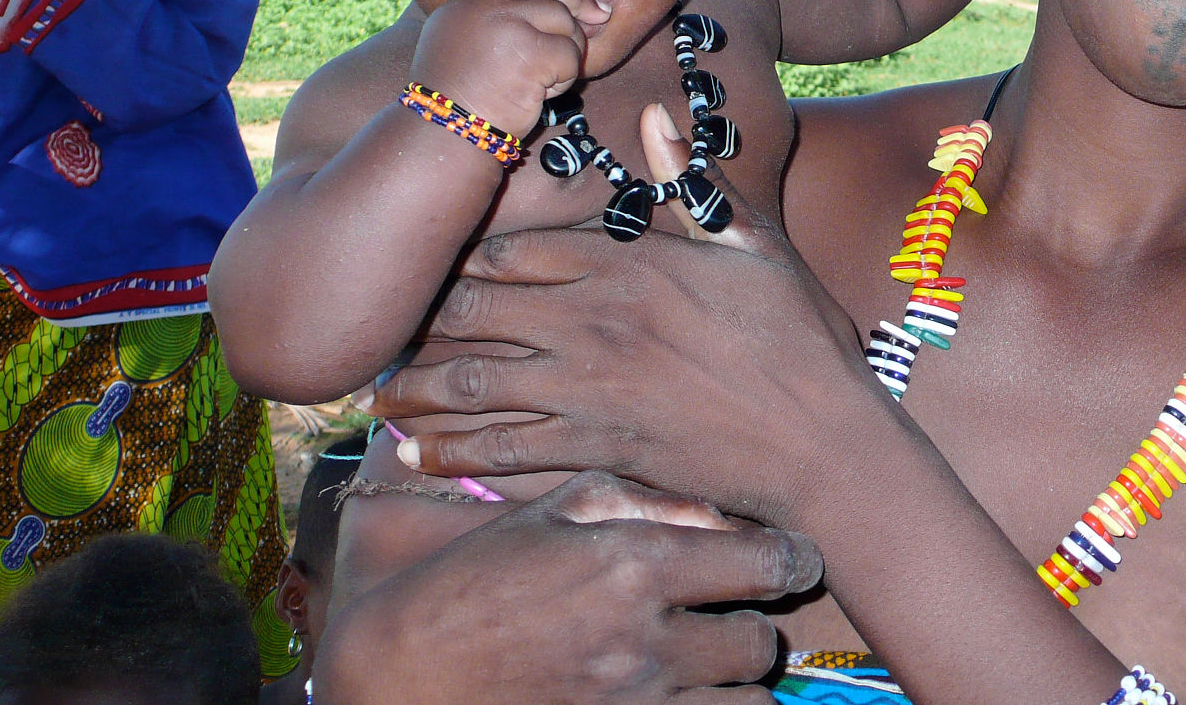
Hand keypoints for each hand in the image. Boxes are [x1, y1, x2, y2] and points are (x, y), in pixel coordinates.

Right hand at [315, 470, 820, 704]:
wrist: (397, 677)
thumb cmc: (467, 587)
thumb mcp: (544, 518)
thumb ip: (635, 501)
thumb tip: (713, 509)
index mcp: (632, 566)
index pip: (764, 563)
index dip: (788, 559)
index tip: (788, 560)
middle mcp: (645, 641)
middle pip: (762, 641)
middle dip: (752, 627)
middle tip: (727, 619)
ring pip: (747, 703)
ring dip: (734, 684)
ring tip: (706, 669)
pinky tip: (682, 698)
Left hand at [372, 149, 883, 528]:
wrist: (822, 442)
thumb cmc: (798, 338)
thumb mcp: (753, 245)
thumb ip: (689, 184)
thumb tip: (654, 112)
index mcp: (627, 266)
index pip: (513, 250)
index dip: (460, 254)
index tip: (427, 256)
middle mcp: (593, 325)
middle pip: (475, 313)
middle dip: (422, 321)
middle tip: (382, 327)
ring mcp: (589, 392)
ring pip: (475, 384)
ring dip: (418, 390)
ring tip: (376, 396)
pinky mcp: (597, 451)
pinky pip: (505, 450)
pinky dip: (452, 451)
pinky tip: (413, 453)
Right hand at [408, 0, 610, 139]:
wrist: (445, 132)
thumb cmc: (455, 98)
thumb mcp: (459, 45)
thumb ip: (492, 21)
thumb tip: (550, 8)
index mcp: (468, 1)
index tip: (575, 3)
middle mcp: (487, 5)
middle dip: (577, 11)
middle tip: (599, 18)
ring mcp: (509, 25)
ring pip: (565, 24)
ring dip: (565, 54)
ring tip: (544, 82)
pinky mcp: (531, 51)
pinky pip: (570, 56)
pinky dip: (564, 79)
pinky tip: (541, 95)